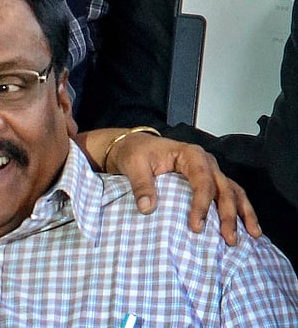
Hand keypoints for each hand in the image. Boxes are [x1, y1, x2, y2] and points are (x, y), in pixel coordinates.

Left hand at [77, 128, 260, 245]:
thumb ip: (141, 185)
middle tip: (228, 238)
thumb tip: (147, 208)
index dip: (202, 204)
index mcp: (190, 154)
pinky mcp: (209, 181)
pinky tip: (248, 227)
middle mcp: (206, 162)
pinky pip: (230, 195)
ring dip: (242, 214)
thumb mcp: (134, 165)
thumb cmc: (136, 153)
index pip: (202, 181)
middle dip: (228, 215)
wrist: (136, 147)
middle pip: (223, 188)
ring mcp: (210, 171)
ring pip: (233, 192)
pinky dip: (240, 210)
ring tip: (251, 235)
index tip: (196, 226)